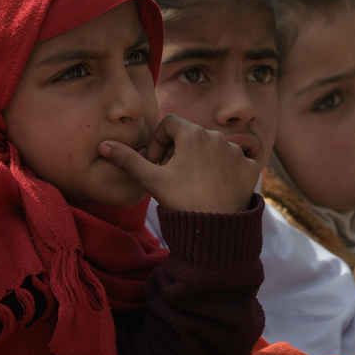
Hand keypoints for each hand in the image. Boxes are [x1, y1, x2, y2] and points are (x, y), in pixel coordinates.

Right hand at [99, 114, 257, 213]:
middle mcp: (218, 136)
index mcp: (193, 133)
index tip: (156, 164)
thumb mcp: (152, 180)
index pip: (169, 124)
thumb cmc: (182, 201)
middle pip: (190, 135)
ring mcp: (237, 152)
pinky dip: (224, 169)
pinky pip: (235, 160)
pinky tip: (216, 187)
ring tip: (193, 184)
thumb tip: (103, 146)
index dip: (158, 142)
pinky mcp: (250, 167)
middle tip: (171, 176)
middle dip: (178, 152)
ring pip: (212, 148)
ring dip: (200, 160)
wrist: (217, 230)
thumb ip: (128, 160)